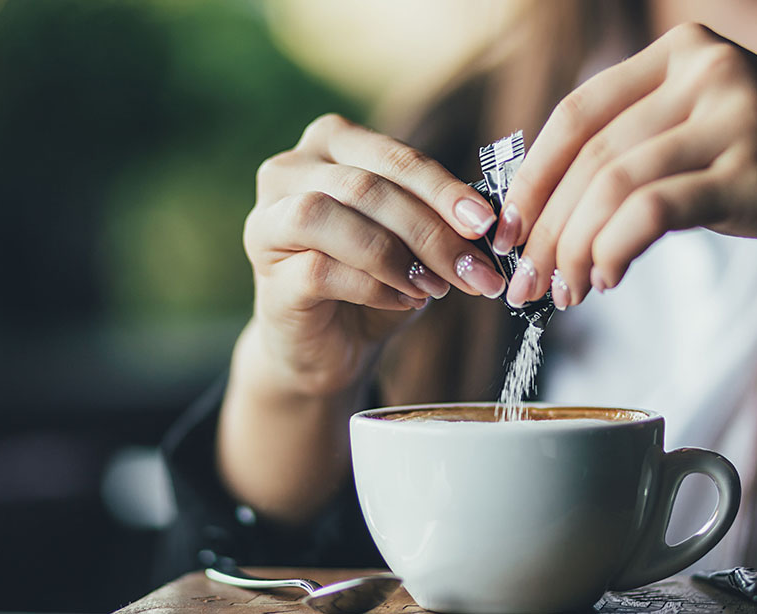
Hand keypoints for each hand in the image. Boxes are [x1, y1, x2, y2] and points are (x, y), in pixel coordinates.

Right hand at [243, 113, 504, 395]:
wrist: (330, 347)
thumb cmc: (375, 282)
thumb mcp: (414, 241)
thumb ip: (440, 218)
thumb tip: (490, 220)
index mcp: (330, 144)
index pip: (394, 157)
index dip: (444, 190)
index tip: (487, 224)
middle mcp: (288, 170)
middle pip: (366, 187)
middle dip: (431, 231)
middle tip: (476, 271)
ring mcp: (267, 220)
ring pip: (332, 217)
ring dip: (397, 255)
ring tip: (436, 287)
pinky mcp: (266, 272)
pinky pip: (321, 269)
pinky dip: (373, 286)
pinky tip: (405, 301)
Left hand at [500, 23, 756, 309]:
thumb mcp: (710, 136)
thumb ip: (641, 148)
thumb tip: (550, 206)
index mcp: (685, 53)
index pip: (576, 114)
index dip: (531, 178)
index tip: (508, 231)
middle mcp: (707, 71)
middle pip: (589, 156)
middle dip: (546, 228)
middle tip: (529, 282)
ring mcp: (736, 117)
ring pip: (613, 186)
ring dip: (574, 249)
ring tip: (566, 292)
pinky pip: (653, 212)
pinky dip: (614, 250)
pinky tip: (607, 280)